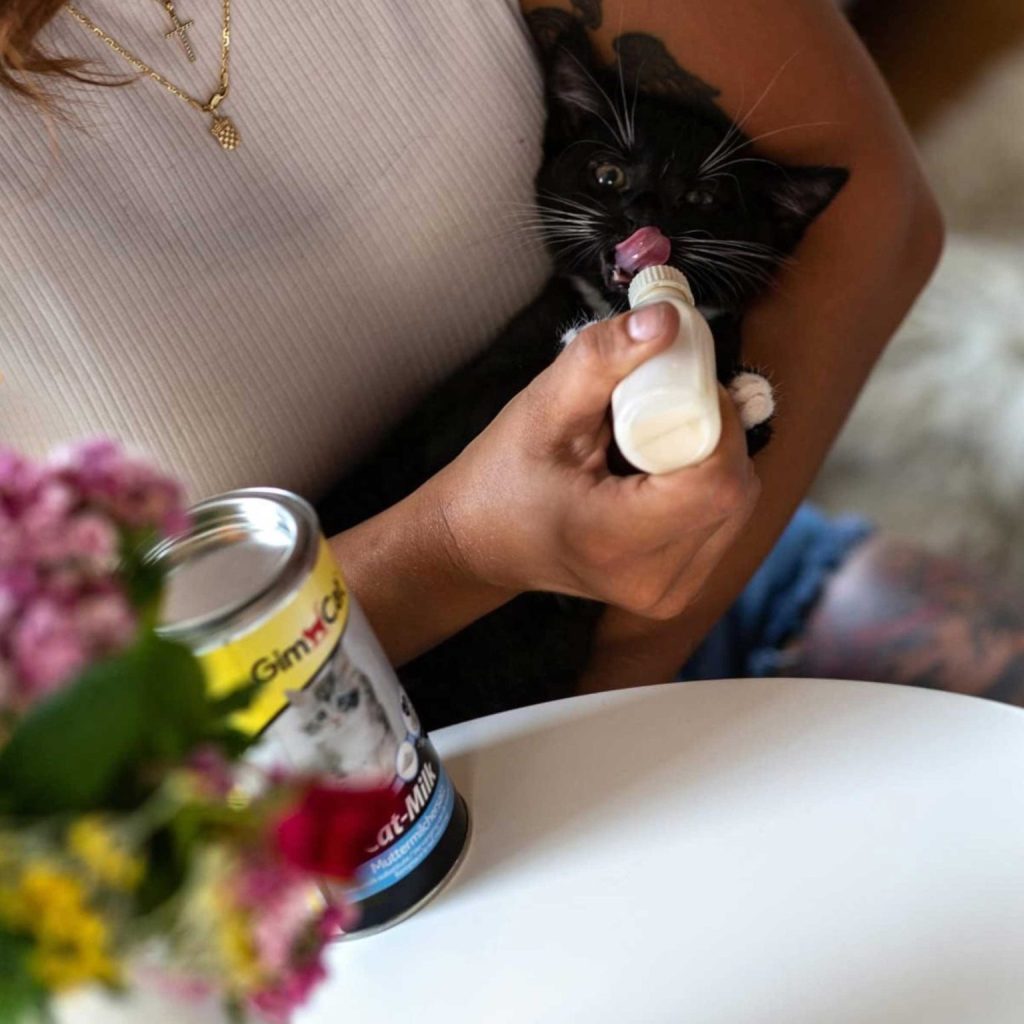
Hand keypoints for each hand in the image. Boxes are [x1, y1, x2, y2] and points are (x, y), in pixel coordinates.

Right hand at [429, 303, 760, 619]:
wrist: (482, 541)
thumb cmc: (503, 476)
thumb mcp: (543, 407)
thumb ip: (603, 358)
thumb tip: (669, 319)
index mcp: (614, 542)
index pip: (715, 480)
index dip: (716, 419)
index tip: (681, 383)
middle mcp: (651, 583)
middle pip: (734, 488)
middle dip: (714, 430)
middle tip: (665, 401)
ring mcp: (667, 594)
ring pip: (737, 503)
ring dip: (713, 455)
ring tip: (652, 439)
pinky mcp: (678, 592)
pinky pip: (723, 520)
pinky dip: (706, 482)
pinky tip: (661, 471)